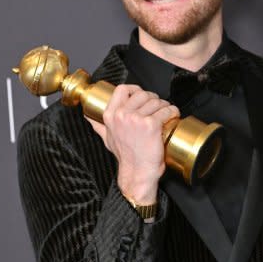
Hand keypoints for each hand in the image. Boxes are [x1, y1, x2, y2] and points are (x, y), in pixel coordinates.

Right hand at [87, 84, 178, 203]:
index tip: (143, 96)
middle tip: (158, 108)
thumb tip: (90, 118)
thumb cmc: (126, 157)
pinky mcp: (151, 124)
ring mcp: (136, 119)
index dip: (135, 90)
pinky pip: (166, 110)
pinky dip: (173, 112)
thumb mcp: (108, 139)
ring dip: (165, 106)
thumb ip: (99, 126)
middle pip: (143, 94)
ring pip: (156, 101)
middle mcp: (122, 115)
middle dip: (153, 99)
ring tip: (166, 114)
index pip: (122, 89)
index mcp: (110, 115)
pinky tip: (172, 117)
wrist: (138, 172)